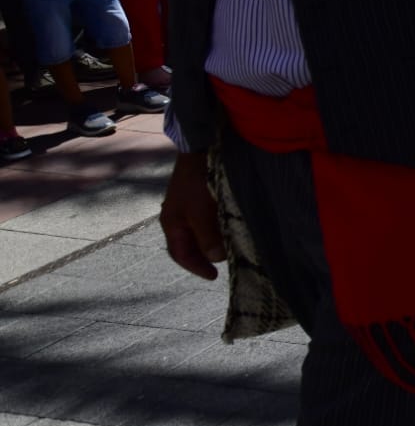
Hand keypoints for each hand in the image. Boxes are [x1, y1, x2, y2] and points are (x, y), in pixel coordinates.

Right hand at [160, 153, 227, 281]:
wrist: (200, 150)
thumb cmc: (196, 182)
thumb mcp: (200, 211)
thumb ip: (206, 235)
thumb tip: (215, 258)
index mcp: (172, 224)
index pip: (180, 254)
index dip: (196, 267)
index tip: (214, 276)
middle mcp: (179, 219)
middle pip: (191, 246)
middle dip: (206, 256)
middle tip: (226, 262)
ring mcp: (189, 210)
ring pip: (201, 235)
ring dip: (214, 243)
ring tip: (231, 249)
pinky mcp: (201, 200)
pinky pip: (209, 222)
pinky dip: (218, 230)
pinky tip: (230, 231)